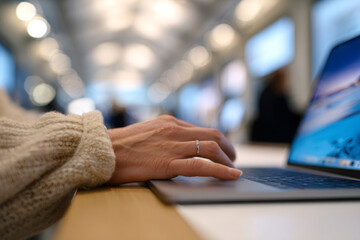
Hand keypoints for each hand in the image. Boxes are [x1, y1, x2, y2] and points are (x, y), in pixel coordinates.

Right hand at [107, 115, 241, 183]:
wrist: (100, 151)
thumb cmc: (120, 146)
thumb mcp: (147, 133)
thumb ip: (165, 137)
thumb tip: (179, 148)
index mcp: (169, 122)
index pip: (201, 129)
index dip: (217, 139)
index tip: (223, 148)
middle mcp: (174, 130)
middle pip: (213, 134)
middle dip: (228, 147)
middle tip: (233, 158)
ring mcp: (172, 145)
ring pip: (211, 148)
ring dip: (227, 160)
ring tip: (233, 169)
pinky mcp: (167, 162)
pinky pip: (201, 166)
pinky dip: (221, 170)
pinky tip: (231, 175)